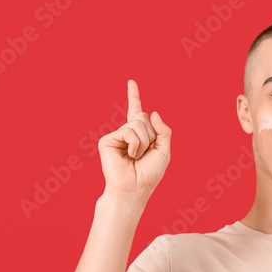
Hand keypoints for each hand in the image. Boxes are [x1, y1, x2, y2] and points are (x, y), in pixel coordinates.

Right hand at [97, 79, 171, 198]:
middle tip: (143, 153)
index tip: (131, 82)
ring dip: (144, 142)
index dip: (134, 96)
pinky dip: (135, 144)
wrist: (134, 189)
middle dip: (151, 135)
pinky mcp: (107, 140)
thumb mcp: (164, 151)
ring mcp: (116, 136)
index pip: (136, 111)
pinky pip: (129, 131)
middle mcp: (126, 133)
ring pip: (138, 123)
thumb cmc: (148, 174)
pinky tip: (129, 156)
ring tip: (136, 157)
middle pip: (143, 117)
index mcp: (139, 135)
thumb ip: (163, 130)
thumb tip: (152, 112)